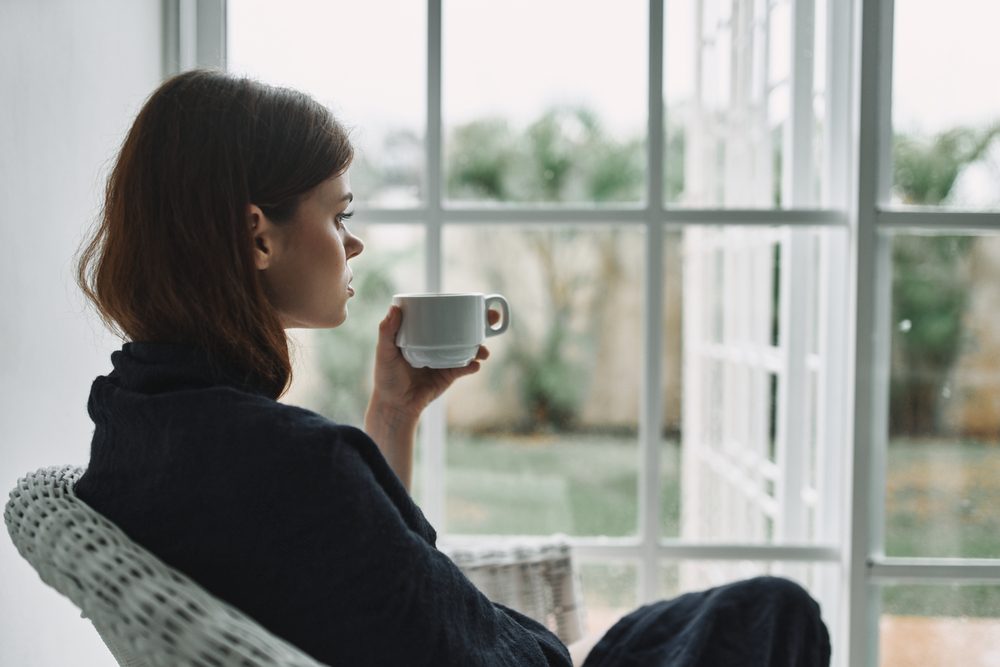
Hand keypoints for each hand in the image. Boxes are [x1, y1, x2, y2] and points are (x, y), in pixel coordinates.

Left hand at [367, 305, 496, 423]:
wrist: (395, 406)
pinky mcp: (449, 375)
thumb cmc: (386, 378)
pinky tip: (475, 365)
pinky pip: (464, 368)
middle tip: (491, 317)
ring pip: (467, 348)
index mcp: (423, 334)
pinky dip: (472, 366)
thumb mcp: (384, 352)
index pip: (442, 315)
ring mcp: (445, 359)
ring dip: (479, 347)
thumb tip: (394, 308)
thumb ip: (387, 331)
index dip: (458, 306)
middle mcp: (436, 344)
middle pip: (462, 329)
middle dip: (481, 323)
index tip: (471, 300)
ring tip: (483, 351)